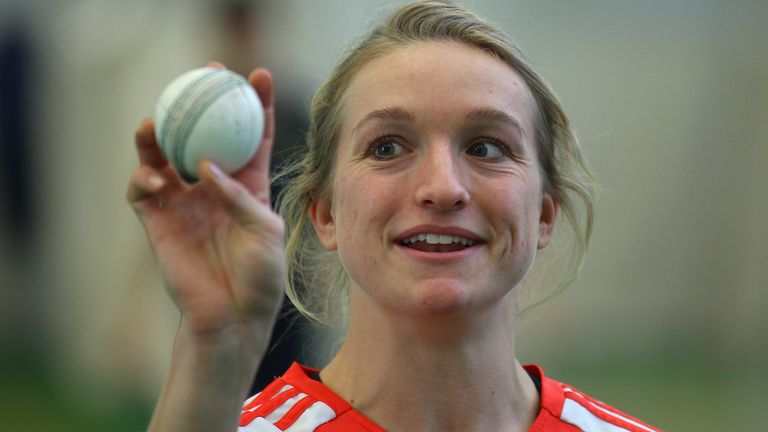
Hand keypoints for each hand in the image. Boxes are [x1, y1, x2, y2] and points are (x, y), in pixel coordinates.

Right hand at [126, 66, 284, 344]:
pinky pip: (142, 189)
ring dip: (156, 135)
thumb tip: (206, 167)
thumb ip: (240, 197)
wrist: (233, 316)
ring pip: (162, 155)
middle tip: (204, 75)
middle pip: (203, 134)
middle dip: (202, 101)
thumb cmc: (259, 277)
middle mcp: (213, 186)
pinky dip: (144, 178)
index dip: (257, 104)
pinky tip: (156, 179)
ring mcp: (183, 202)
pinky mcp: (158, 221)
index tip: (260, 74)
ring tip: (156, 121)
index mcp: (247, 185)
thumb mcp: (265, 232)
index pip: (253, 136)